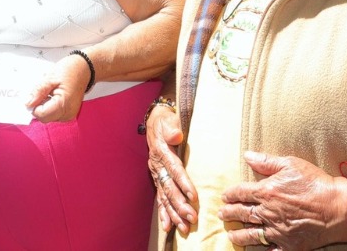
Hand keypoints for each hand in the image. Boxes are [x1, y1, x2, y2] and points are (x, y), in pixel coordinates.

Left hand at [27, 53, 91, 121]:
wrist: (84, 69)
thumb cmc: (70, 70)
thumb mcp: (50, 78)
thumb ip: (38, 92)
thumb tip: (28, 103)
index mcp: (64, 104)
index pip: (41, 114)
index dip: (34, 105)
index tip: (33, 95)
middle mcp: (68, 113)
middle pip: (44, 118)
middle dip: (39, 106)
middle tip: (42, 91)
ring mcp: (69, 115)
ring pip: (48, 116)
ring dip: (44, 106)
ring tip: (49, 92)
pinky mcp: (69, 113)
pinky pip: (53, 114)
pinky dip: (50, 106)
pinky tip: (53, 95)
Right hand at [146, 101, 197, 235]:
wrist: (153, 121)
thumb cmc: (164, 120)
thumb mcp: (167, 119)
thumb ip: (172, 127)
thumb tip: (176, 136)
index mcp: (161, 151)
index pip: (174, 169)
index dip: (183, 183)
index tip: (193, 196)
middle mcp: (157, 165)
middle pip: (169, 188)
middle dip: (180, 204)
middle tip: (191, 217)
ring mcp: (156, 174)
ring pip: (165, 197)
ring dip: (174, 213)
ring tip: (184, 227)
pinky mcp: (158, 179)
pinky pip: (159, 198)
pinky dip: (163, 213)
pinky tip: (168, 227)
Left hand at [220, 152, 346, 249]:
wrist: (337, 207)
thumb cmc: (315, 183)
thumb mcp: (291, 164)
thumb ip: (267, 161)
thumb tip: (247, 156)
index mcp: (267, 192)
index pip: (241, 193)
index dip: (231, 194)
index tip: (225, 196)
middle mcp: (268, 213)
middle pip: (243, 213)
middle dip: (230, 213)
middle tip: (222, 214)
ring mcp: (277, 231)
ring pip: (251, 234)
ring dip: (239, 234)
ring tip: (231, 234)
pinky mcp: (288, 245)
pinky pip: (271, 250)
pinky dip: (263, 250)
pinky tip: (257, 250)